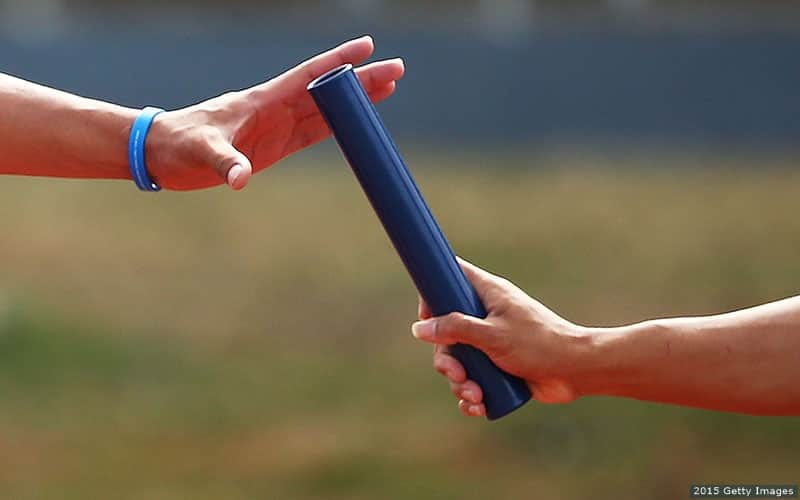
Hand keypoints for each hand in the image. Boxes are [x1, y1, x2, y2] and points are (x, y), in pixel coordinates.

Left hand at [145, 36, 403, 189]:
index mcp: (262, 101)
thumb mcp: (200, 152)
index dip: (339, 61)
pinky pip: (315, 133)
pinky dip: (338, 126)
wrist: (163, 154)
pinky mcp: (275, 146)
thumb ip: (224, 163)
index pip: (309, 76)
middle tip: (397, 69)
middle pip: (328, 91)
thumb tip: (241, 179)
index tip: (368, 47)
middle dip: (362, 80)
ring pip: (327, 110)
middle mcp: (275, 109)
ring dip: (357, 102)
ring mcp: (278, 127)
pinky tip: (358, 121)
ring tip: (389, 89)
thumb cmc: (178, 145)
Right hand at [411, 258, 590, 416]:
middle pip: (447, 331)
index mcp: (488, 294)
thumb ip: (454, 328)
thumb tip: (419, 328)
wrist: (576, 371)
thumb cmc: (539, 344)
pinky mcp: (498, 367)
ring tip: (476, 395)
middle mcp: (487, 315)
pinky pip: (473, 379)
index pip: (452, 276)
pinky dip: (471, 394)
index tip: (426, 315)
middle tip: (457, 373)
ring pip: (459, 360)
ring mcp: (492, 342)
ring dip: (460, 383)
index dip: (433, 291)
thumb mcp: (492, 335)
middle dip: (447, 359)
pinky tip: (478, 405)